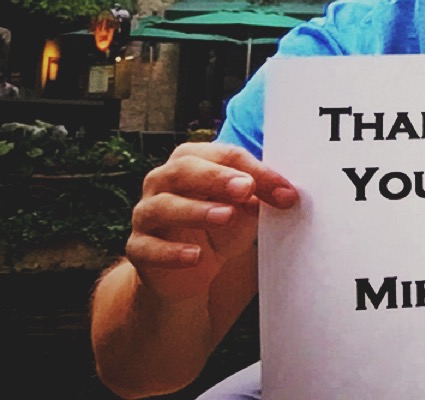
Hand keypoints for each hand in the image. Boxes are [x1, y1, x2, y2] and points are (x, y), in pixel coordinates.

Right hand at [125, 142, 297, 300]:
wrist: (189, 271)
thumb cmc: (218, 229)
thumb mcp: (244, 211)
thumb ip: (259, 198)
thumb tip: (284, 193)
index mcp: (192, 162)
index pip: (223, 156)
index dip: (255, 171)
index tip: (285, 191)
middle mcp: (162, 181)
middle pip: (183, 170)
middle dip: (216, 177)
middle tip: (246, 188)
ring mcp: (146, 214)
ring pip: (162, 206)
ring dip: (195, 210)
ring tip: (226, 216)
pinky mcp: (138, 248)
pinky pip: (149, 247)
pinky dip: (171, 252)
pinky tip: (196, 256)